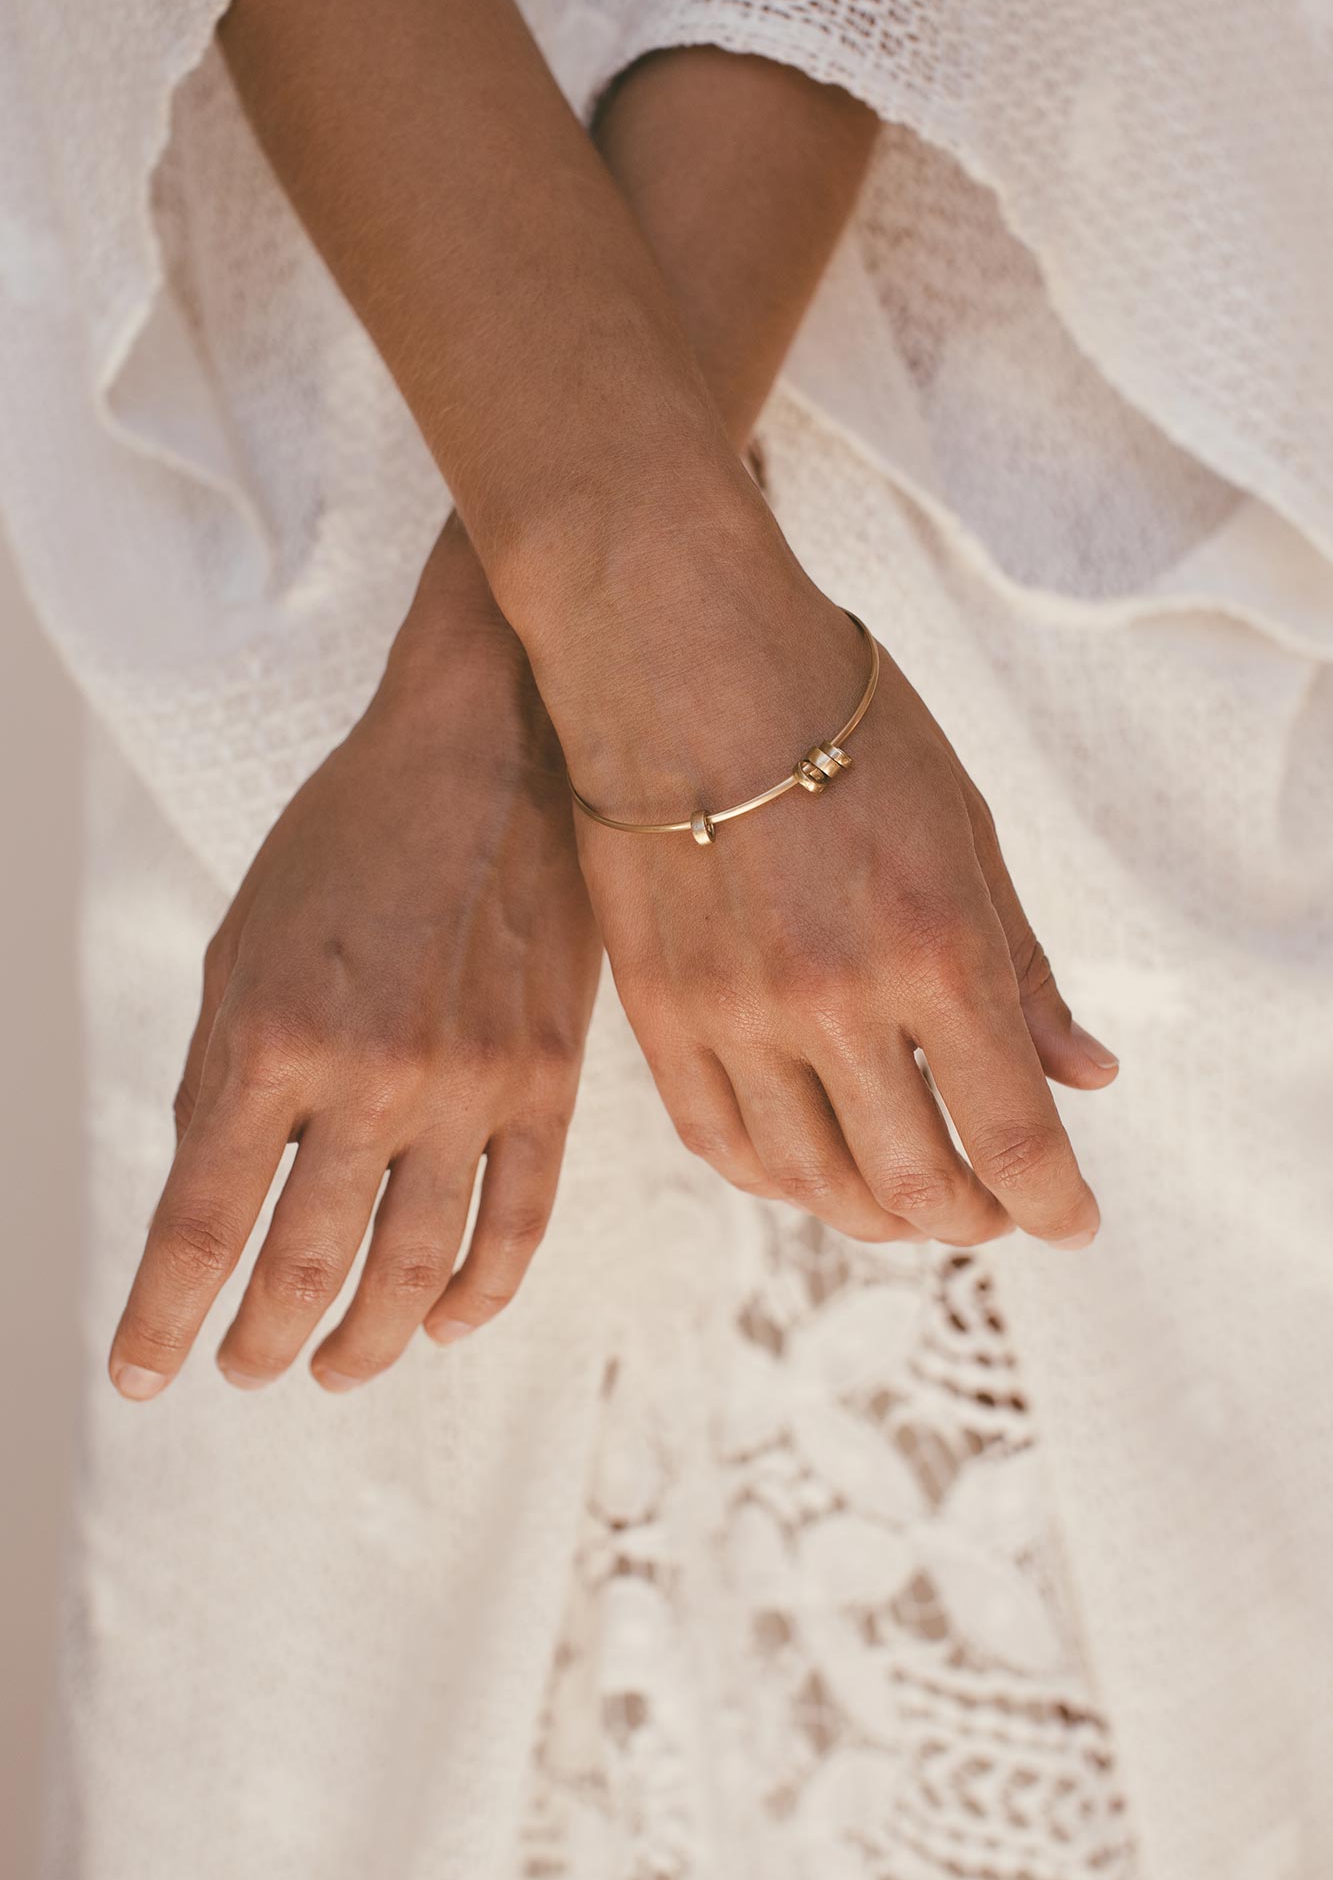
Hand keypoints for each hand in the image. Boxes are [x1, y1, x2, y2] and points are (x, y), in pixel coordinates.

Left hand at [108, 520, 600, 1399]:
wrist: (492, 752)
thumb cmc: (350, 836)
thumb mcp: (244, 941)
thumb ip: (223, 1072)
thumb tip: (210, 1194)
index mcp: (272, 1035)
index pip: (201, 1222)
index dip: (161, 1318)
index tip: (139, 1374)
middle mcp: (370, 1074)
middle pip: (305, 1268)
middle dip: (260, 1341)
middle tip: (244, 1368)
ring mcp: (472, 1084)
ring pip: (415, 1268)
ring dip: (365, 1343)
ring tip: (333, 1370)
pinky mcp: (550, 1079)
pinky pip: (519, 1223)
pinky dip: (478, 1295)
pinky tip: (442, 1324)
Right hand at [521, 489, 1117, 1251]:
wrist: (680, 656)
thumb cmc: (839, 721)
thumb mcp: (966, 828)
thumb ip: (1023, 967)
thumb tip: (1088, 1076)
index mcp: (935, 947)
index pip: (1013, 1134)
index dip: (1053, 1204)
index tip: (1072, 1224)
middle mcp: (836, 999)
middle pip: (916, 1185)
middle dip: (974, 1220)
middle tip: (996, 1211)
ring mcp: (737, 1014)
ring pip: (815, 1183)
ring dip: (879, 1215)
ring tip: (909, 1200)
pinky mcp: (660, 1012)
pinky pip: (722, 1143)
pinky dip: (779, 1180)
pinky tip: (811, 1169)